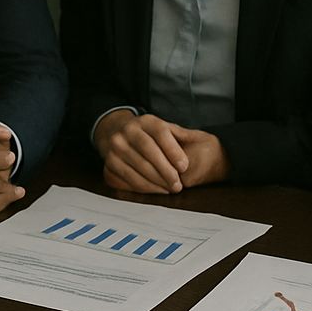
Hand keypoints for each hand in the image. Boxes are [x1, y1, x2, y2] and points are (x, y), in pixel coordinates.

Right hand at [94, 111, 228, 192]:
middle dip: (165, 170)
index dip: (173, 150)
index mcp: (146, 121)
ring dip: (156, 182)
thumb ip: (181, 136)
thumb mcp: (164, 130)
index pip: (160, 133)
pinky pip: (127, 178)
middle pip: (148, 150)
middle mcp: (128, 130)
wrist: (116, 133)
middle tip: (178, 184)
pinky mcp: (109, 162)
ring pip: (138, 167)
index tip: (185, 167)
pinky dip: (144, 187)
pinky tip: (156, 190)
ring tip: (170, 189)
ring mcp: (116, 146)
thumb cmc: (148, 136)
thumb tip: (202, 144)